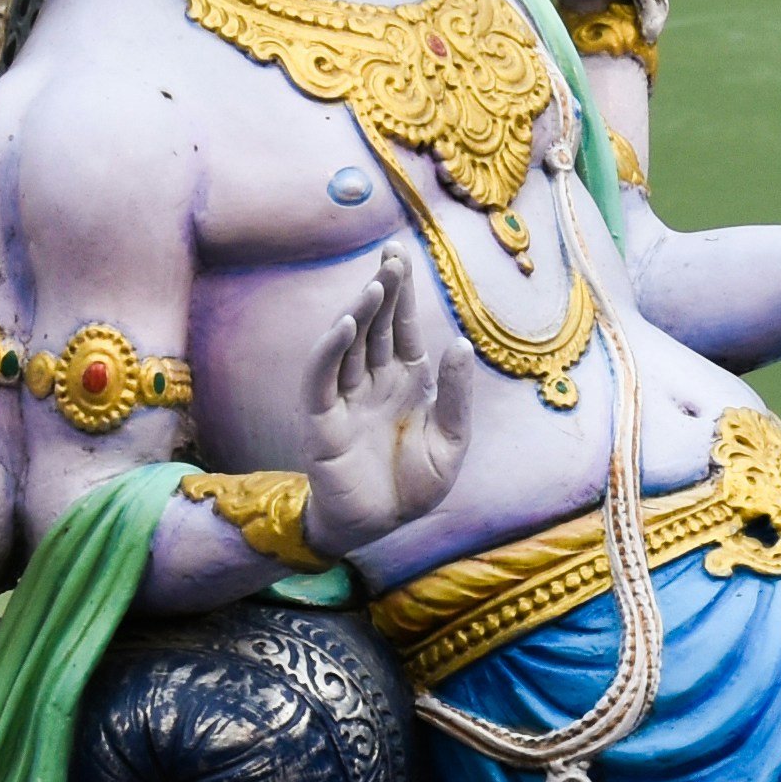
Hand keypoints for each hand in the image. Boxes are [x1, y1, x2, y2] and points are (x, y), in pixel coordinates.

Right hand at [294, 246, 478, 558]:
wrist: (379, 528)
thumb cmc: (413, 488)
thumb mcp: (450, 443)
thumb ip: (454, 396)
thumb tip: (459, 344)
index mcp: (405, 382)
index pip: (399, 326)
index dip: (400, 292)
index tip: (399, 253)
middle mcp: (373, 382)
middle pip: (374, 326)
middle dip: (382, 289)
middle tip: (392, 256)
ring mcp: (346, 399)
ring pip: (348, 345)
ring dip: (360, 313)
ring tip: (376, 285)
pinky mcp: (322, 421)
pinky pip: (321, 378)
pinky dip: (330, 350)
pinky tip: (345, 326)